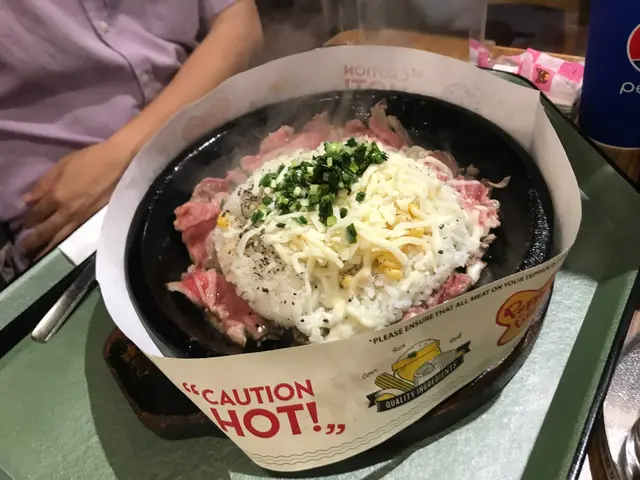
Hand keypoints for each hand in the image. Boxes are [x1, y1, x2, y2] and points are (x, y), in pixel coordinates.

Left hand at [20, 139, 131, 259]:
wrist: (122, 164)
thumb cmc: (91, 160)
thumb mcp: (62, 165)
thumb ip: (44, 184)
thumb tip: (28, 201)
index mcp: (56, 196)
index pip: (36, 214)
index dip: (28, 221)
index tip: (23, 227)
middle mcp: (67, 213)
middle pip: (46, 231)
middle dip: (32, 242)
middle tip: (24, 251)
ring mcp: (83, 220)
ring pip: (61, 239)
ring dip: (48, 249)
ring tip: (38, 258)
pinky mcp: (96, 223)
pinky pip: (78, 238)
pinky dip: (67, 246)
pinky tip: (64, 251)